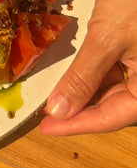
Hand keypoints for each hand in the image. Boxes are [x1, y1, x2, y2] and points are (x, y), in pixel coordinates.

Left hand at [39, 0, 136, 135]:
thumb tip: (59, 111)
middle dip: (80, 108)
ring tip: (56, 94)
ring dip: (87, 91)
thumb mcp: (106, 39)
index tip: (46, 128)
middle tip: (47, 113)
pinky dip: (98, 74)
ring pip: (117, 90)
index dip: (75, 124)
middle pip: (116, 106)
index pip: (111, 118)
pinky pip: (121, 72)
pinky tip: (76, 73)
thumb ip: (83, 77)